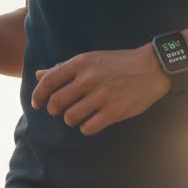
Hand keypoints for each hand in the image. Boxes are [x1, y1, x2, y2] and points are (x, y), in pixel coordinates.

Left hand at [31, 47, 170, 135]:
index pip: (49, 82)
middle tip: (59, 112)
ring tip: (78, 116)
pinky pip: (88, 128)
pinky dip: (85, 128)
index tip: (37, 104)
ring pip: (70, 118)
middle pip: (56, 103)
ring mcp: (101, 96)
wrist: (151, 68)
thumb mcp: (90, 59)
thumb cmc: (118, 63)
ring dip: (71, 120)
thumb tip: (39, 75)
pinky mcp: (114, 112)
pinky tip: (91, 122)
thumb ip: (64, 68)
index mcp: (81, 63)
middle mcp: (88, 79)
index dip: (38, 95)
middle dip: (54, 111)